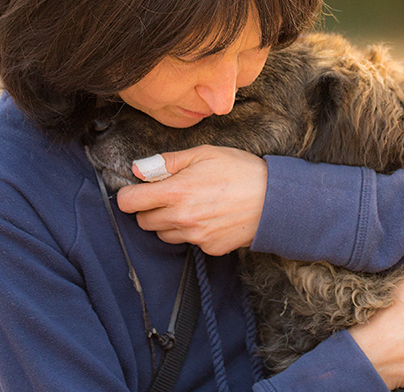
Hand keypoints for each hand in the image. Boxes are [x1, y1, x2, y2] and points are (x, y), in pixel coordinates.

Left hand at [115, 145, 267, 255]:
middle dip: (149, 208)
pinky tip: (208, 216)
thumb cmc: (240, 171)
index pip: (129, 202)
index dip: (130, 194)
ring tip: (192, 205)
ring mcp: (195, 236)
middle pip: (143, 221)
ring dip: (168, 222)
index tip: (139, 189)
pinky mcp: (208, 248)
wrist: (274, 200)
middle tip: (170, 195)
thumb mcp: (204, 154)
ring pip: (163, 234)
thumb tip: (138, 169)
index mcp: (176, 192)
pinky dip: (191, 231)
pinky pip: (188, 242)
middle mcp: (181, 218)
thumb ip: (167, 162)